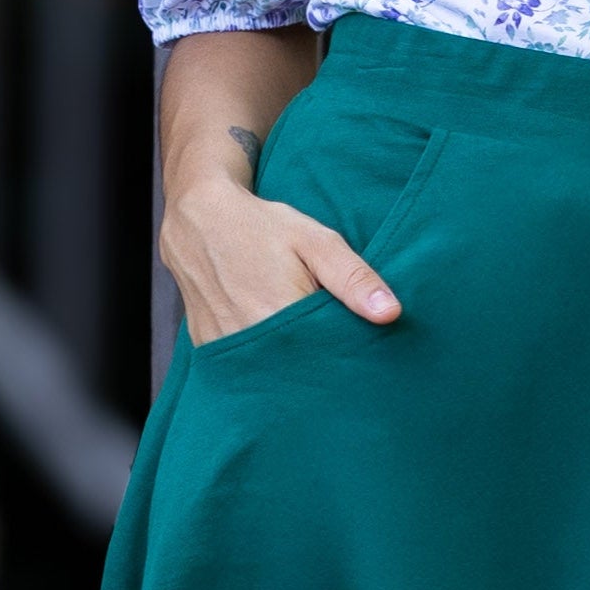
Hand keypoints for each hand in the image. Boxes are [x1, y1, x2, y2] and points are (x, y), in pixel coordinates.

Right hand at [160, 169, 401, 346]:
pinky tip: (276, 343)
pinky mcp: (208, 347)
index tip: (359, 350)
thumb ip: (354, 278)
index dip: (345, 356)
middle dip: (320, 363)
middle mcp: (247, 338)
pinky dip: (263, 358)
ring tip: (305, 344)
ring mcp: (223, 346)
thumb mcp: (316, 241)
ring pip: (270, 371)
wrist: (198, 219)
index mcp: (279, 314)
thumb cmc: (262, 226)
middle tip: (334, 348)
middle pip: (298, 370)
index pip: (327, 357)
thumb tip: (391, 313)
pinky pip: (243, 365)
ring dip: (290, 363)